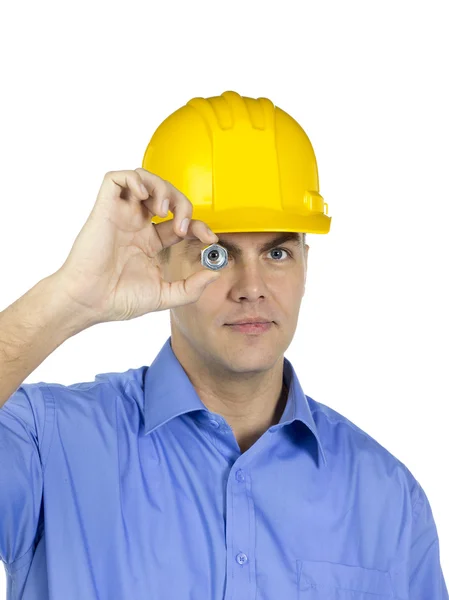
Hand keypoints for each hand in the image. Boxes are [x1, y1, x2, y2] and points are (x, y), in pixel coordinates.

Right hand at [54, 168, 220, 323]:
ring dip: (162, 187)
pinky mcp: (104, 208)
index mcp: (149, 242)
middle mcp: (136, 224)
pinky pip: (116, 178)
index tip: (210, 238)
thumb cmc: (118, 300)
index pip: (180, 220)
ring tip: (163, 210)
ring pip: (144, 179)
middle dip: (182, 203)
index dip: (199, 224)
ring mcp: (120, 215)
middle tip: (182, 226)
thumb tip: (215, 273)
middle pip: (166, 195)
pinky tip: (144, 198)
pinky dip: (134, 179)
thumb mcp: (165, 295)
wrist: (89, 301)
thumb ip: (191, 287)